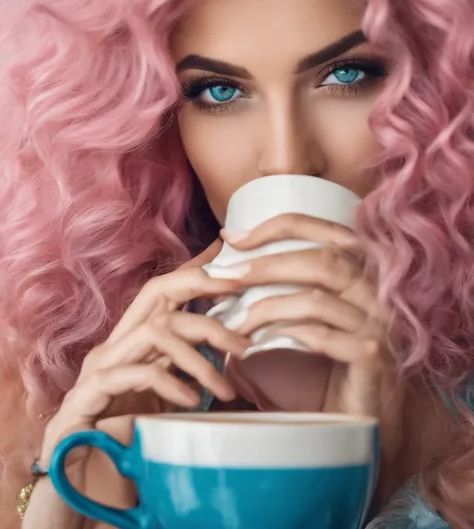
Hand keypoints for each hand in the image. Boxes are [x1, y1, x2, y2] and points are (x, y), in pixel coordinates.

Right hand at [38, 238, 249, 473]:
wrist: (78, 482)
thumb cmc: (127, 436)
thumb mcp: (168, 395)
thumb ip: (191, 368)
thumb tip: (238, 350)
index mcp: (132, 339)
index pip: (163, 288)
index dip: (198, 274)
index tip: (238, 277)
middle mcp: (115, 344)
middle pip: (157, 293)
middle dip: (205, 301)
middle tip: (243, 337)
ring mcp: (98, 366)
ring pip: (154, 332)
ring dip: (197, 358)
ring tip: (226, 388)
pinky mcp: (87, 395)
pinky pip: (134, 375)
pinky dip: (169, 383)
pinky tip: (192, 401)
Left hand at [220, 215, 404, 458]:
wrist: (354, 421)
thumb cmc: (322, 367)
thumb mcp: (301, 319)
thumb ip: (281, 287)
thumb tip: (230, 259)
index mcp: (362, 272)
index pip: (327, 230)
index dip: (279, 226)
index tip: (233, 237)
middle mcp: (376, 292)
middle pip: (323, 260)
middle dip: (266, 265)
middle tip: (225, 278)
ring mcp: (379, 324)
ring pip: (317, 300)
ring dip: (266, 307)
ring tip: (234, 321)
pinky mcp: (371, 356)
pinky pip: (320, 337)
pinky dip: (282, 336)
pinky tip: (256, 345)